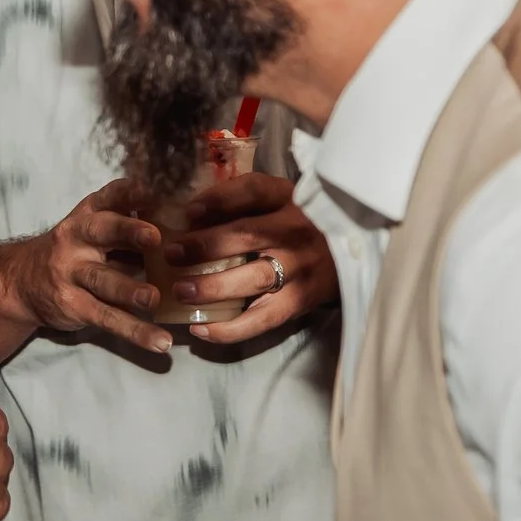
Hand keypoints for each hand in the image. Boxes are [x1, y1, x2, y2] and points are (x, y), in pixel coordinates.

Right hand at [0, 179, 170, 368]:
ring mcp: (71, 272)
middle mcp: (76, 238)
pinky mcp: (74, 305)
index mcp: (88, 214)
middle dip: (129, 231)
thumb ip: (131, 225)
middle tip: (155, 237)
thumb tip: (187, 226)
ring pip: (102, 279)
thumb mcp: (95, 229)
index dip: (130, 191)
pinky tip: (160, 341)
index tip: (154, 189)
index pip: (109, 196)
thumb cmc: (77, 251)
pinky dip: (135, 331)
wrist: (22, 282)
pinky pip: (107, 318)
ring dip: (129, 289)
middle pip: (103, 231)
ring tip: (153, 298)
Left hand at [173, 173, 337, 344]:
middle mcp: (296, 231)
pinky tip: (200, 329)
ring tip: (181, 291)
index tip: (189, 210)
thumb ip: (240, 199)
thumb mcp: (278, 199)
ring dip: (214, 287)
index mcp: (288, 199)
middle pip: (248, 235)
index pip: (255, 191)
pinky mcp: (300, 302)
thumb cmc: (298, 222)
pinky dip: (230, 329)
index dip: (220, 199)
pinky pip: (263, 319)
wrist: (349, 253)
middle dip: (205, 245)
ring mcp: (300, 269)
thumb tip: (189, 213)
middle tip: (171, 254)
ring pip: (255, 279)